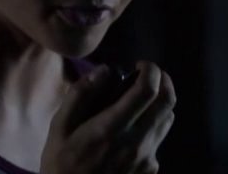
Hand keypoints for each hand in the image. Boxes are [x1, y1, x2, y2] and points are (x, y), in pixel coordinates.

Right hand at [40, 61, 175, 173]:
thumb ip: (81, 95)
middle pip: (168, 102)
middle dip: (163, 80)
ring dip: (160, 102)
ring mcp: (146, 159)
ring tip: (141, 100)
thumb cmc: (62, 165)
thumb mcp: (59, 128)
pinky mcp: (150, 170)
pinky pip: (159, 139)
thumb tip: (105, 70)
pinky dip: (153, 125)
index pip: (147, 91)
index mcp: (111, 128)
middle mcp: (136, 143)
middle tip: (149, 75)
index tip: (140, 65)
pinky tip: (133, 129)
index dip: (151, 70)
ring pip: (168, 119)